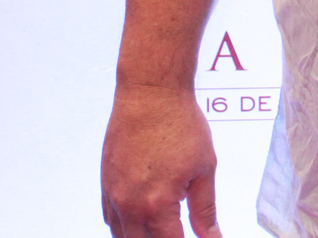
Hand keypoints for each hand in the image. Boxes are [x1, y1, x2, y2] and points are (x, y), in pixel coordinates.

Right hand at [100, 82, 222, 237]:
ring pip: (122, 236)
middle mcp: (130, 205)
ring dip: (140, 237)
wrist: (151, 94)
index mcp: (157, 204)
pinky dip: (125, 226)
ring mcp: (114, 195)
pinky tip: (140, 221)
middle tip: (176, 232)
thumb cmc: (180, 124)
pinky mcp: (105, 183)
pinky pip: (110, 218)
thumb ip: (205, 210)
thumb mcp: (204, 169)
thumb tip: (212, 237)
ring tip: (160, 229)